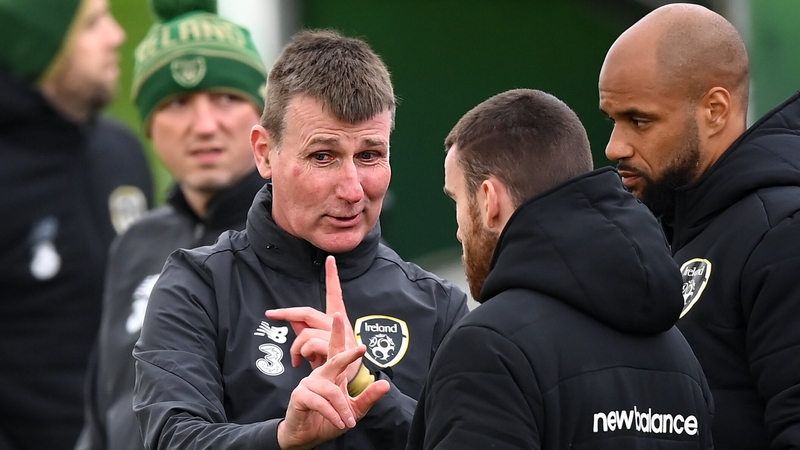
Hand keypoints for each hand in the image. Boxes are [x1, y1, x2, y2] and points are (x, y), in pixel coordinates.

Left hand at [266, 256, 361, 380]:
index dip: (333, 276)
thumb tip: (293, 322)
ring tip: (299, 360)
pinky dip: (304, 354)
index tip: (330, 260)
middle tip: (272, 315)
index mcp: (337, 321)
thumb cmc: (334, 365)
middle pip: (307, 312)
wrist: (348, 386)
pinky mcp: (337, 349)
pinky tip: (307, 363)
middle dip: (287, 313)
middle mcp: (340, 324)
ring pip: (306, 333)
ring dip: (297, 348)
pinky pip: (311, 344)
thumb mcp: (318, 347)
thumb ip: (306, 332)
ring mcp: (339, 336)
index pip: (335, 294)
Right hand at [277, 312, 389, 449]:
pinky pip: (320, 402)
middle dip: (347, 352)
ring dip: (342, 408)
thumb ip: (368, 397)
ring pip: (331, 390)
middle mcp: (321, 375)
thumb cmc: (328, 420)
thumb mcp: (353, 411)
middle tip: (360, 347)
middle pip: (334, 359)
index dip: (339, 334)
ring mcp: (309, 384)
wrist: (307, 437)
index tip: (340, 316)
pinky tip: (338, 422)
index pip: (337, 351)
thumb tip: (386, 384)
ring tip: (348, 422)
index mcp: (333, 374)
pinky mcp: (300, 396)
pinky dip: (332, 414)